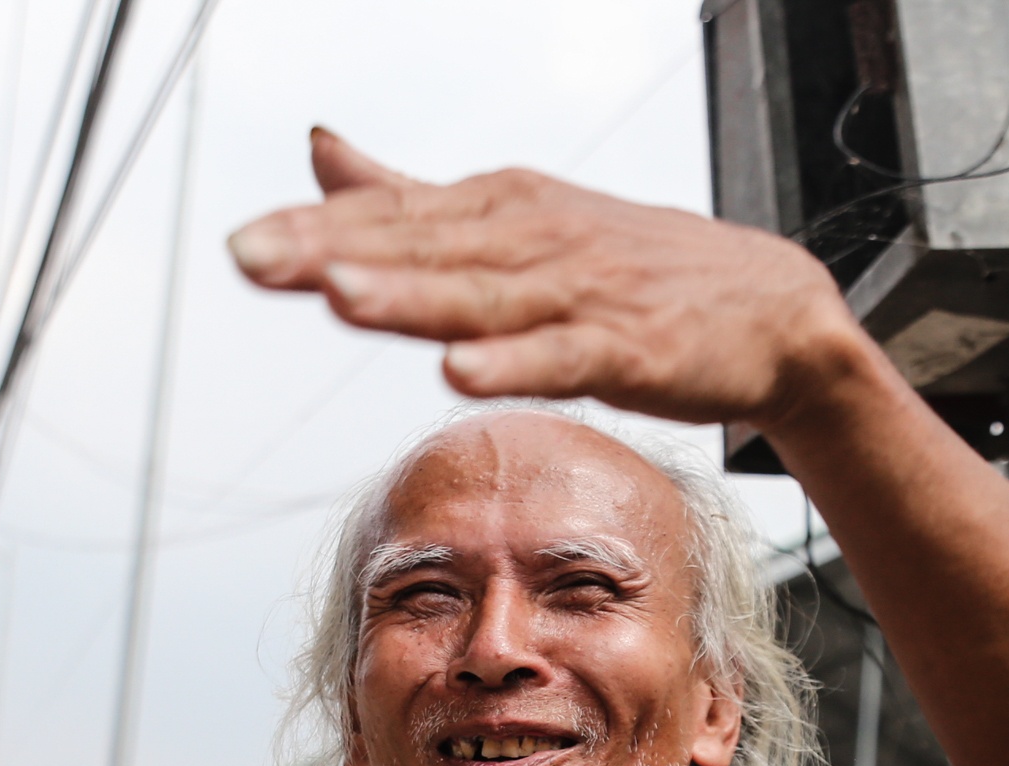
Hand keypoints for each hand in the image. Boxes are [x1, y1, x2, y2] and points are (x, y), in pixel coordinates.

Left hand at [227, 130, 876, 433]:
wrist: (768, 309)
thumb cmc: (628, 267)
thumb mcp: (511, 220)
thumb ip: (408, 196)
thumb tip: (321, 152)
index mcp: (495, 210)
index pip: (388, 219)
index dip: (311, 233)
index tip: (240, 248)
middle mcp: (529, 239)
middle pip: (418, 248)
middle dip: (331, 253)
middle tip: (252, 258)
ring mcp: (578, 292)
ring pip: (478, 295)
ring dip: (407, 297)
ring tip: (335, 298)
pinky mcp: (626, 348)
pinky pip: (560, 356)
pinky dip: (511, 362)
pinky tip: (458, 371)